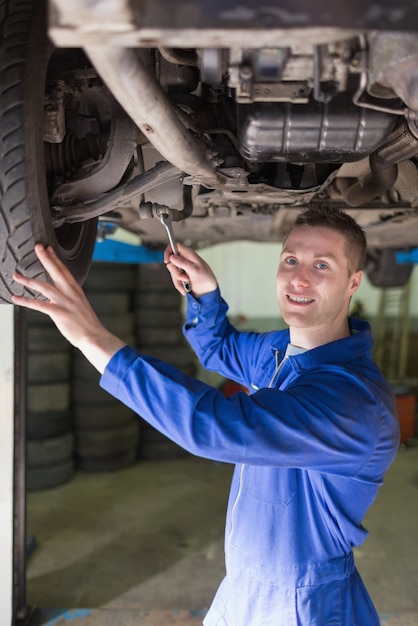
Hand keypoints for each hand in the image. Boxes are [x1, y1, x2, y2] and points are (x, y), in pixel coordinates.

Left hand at [12, 244, 125, 372]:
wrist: (94, 336)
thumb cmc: (87, 324)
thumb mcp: (79, 306)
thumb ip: (66, 300)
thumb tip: (53, 300)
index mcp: (76, 290)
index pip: (64, 270)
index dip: (55, 258)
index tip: (48, 249)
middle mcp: (71, 294)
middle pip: (57, 272)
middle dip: (46, 258)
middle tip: (38, 247)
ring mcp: (65, 303)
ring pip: (44, 287)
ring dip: (29, 280)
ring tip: (16, 275)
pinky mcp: (59, 314)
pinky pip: (39, 305)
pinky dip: (26, 301)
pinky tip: (16, 298)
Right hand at [164, 243, 217, 296]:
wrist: (207, 290)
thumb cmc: (205, 278)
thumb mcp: (195, 270)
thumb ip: (183, 263)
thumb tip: (172, 257)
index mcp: (189, 254)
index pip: (175, 246)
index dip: (168, 251)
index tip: (167, 261)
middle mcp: (184, 259)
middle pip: (171, 261)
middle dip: (176, 272)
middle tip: (185, 277)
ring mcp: (181, 267)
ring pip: (171, 271)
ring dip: (178, 280)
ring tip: (188, 282)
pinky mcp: (180, 274)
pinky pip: (174, 278)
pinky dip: (178, 284)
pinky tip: (185, 287)